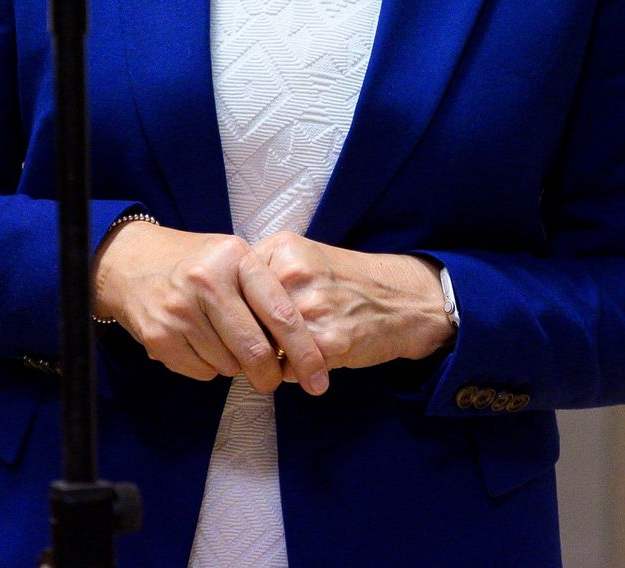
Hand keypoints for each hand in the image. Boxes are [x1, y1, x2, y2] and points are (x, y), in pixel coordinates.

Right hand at [93, 221, 330, 395]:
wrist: (130, 262)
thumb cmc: (197, 263)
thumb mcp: (234, 259)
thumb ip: (265, 293)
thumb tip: (300, 348)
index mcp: (235, 258)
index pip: (281, 313)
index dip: (305, 352)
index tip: (320, 379)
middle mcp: (207, 281)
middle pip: (255, 349)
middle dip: (270, 374)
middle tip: (272, 380)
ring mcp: (179, 310)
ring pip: (228, 365)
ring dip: (234, 365)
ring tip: (222, 340)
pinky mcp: (159, 336)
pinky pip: (202, 372)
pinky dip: (208, 367)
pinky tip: (199, 343)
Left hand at [250, 232, 454, 376]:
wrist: (403, 300)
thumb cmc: (346, 283)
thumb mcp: (303, 258)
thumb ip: (263, 274)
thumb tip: (221, 311)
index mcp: (281, 249)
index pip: (232, 292)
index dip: (235, 315)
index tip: (245, 323)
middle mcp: (292, 273)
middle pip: (243, 322)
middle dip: (250, 341)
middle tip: (267, 344)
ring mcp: (309, 307)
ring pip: (262, 349)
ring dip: (271, 360)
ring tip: (294, 351)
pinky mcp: (326, 341)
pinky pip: (286, 370)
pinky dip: (293, 374)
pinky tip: (314, 360)